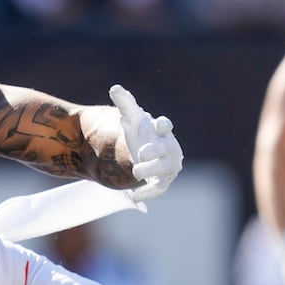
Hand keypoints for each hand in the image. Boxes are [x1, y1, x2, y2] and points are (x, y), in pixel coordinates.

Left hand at [110, 84, 182, 201]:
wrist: (146, 153)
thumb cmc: (141, 132)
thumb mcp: (131, 118)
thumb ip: (125, 104)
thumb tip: (115, 88)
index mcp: (161, 130)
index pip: (165, 126)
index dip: (163, 125)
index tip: (159, 125)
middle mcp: (169, 147)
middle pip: (166, 149)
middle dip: (155, 151)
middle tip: (141, 153)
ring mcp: (168, 165)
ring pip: (164, 170)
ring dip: (151, 170)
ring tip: (135, 171)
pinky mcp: (163, 181)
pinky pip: (160, 189)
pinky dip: (148, 193)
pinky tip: (134, 197)